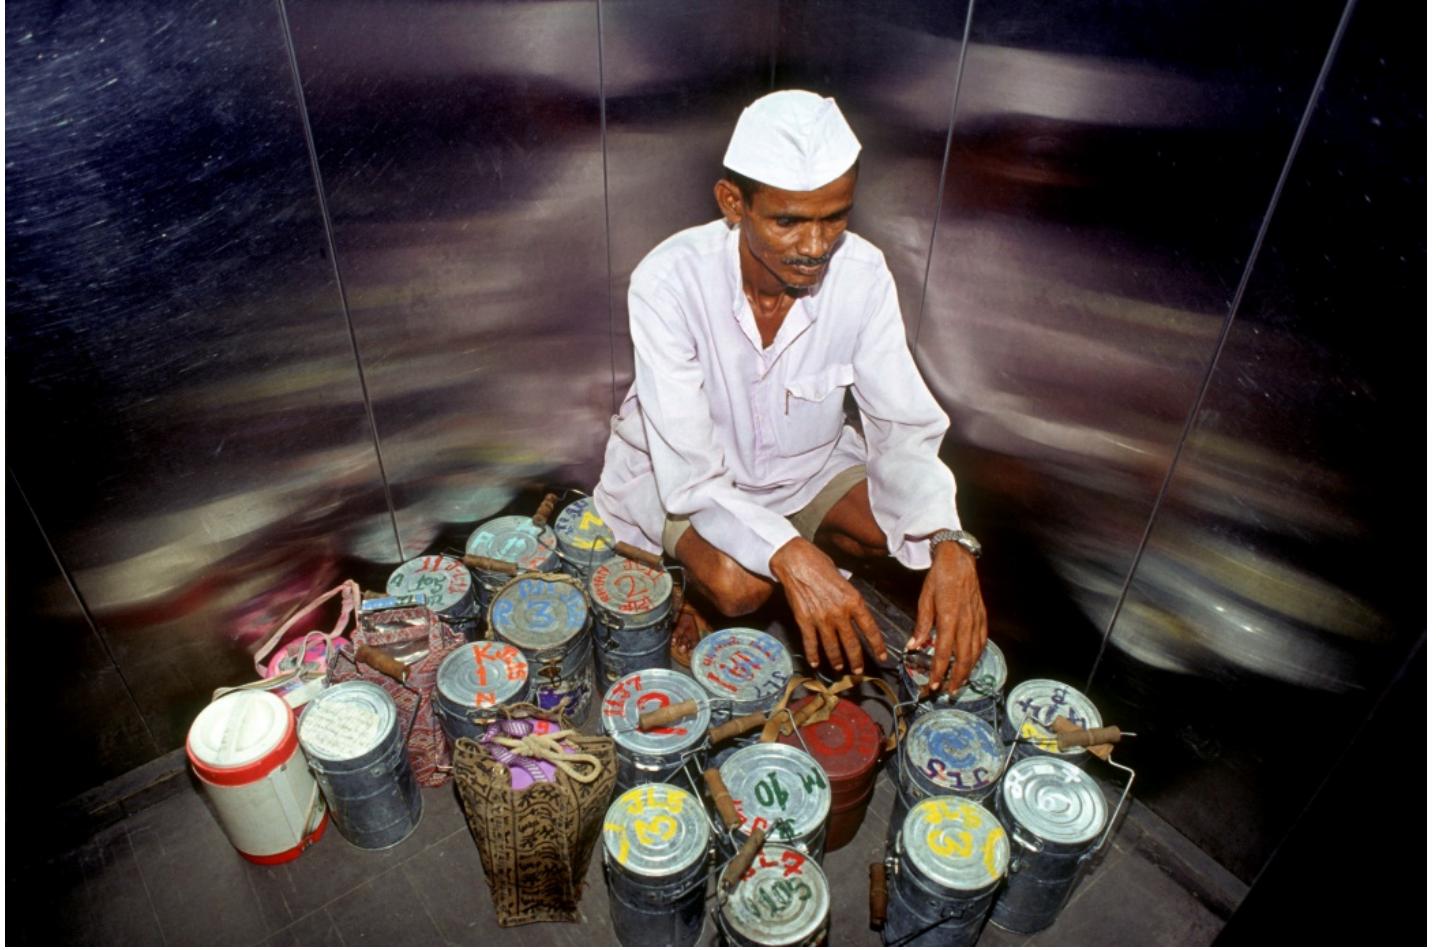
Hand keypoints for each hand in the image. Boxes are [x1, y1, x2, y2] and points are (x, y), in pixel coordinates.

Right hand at [770, 537, 888, 674]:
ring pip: (832, 647)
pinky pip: (811, 643)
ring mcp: (821, 619)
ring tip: (840, 667)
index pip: (870, 629)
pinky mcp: (804, 621)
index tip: (881, 657)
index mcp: (853, 601)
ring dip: (837, 660)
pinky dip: (813, 655)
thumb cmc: (820, 565)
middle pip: (852, 643)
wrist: (796, 561)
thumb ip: (851, 600)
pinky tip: (815, 662)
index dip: (877, 646)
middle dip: (856, 660)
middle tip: (858, 671)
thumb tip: (856, 616)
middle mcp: (839, 613)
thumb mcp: (845, 581)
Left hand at [908, 541, 987, 695]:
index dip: (939, 671)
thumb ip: (921, 624)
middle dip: (955, 678)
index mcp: (949, 618)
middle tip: (946, 692)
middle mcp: (966, 622)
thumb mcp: (925, 599)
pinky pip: (982, 642)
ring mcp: (977, 620)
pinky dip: (977, 656)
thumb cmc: (938, 578)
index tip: (933, 685)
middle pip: (963, 658)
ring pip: (975, 653)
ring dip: (967, 671)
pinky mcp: (983, 617)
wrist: (959, 560)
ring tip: (958, 684)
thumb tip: (913, 647)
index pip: (944, 652)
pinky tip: (971, 664)